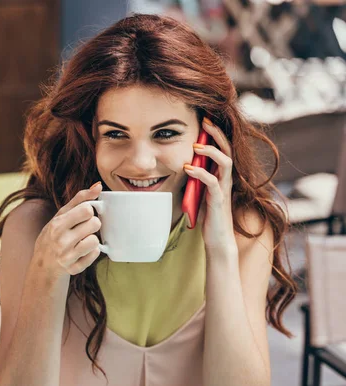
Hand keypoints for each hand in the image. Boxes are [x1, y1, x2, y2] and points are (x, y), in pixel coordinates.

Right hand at [34, 182, 102, 277]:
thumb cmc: (54, 234)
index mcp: (57, 224)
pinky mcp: (74, 269)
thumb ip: (80, 199)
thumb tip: (98, 186)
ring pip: (96, 241)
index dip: (89, 211)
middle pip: (95, 224)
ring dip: (93, 239)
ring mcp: (67, 256)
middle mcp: (61, 240)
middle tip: (84, 229)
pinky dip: (92, 252)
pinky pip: (94, 255)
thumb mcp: (61, 214)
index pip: (87, 209)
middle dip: (92, 225)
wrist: (42, 264)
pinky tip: (83, 251)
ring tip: (83, 240)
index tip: (83, 216)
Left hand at [183, 118, 235, 252]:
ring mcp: (224, 189)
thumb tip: (184, 165)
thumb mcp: (200, 192)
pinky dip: (201, 173)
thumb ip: (196, 179)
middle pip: (228, 150)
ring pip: (225, 163)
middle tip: (205, 121)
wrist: (217, 239)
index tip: (205, 119)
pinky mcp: (219, 201)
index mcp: (222, 176)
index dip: (216, 134)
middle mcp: (226, 180)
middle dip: (217, 134)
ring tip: (196, 146)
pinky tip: (188, 169)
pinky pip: (213, 183)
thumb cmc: (209, 217)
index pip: (223, 149)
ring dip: (211, 152)